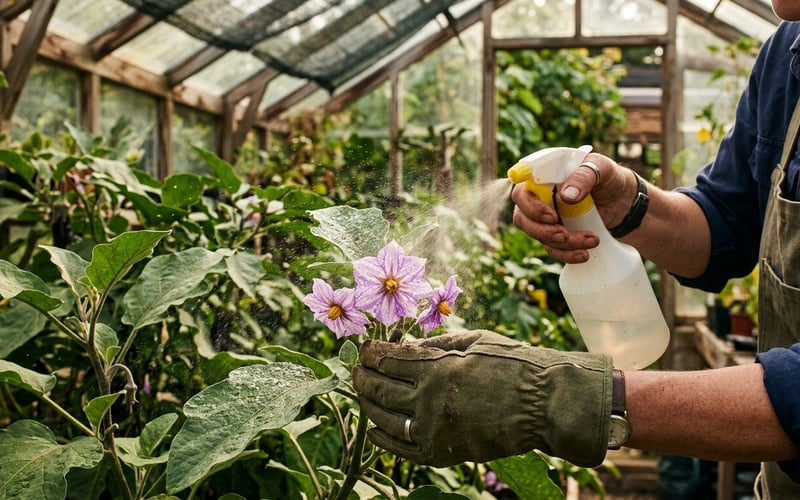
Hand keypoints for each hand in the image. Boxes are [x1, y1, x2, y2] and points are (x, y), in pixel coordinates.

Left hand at [352, 330, 612, 466]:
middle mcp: (430, 400)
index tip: (364, 349)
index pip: (388, 359)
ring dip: (367, 404)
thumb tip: (404, 348)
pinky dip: (382, 440)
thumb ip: (435, 346)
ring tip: (362, 394)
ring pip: (384, 419)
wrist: (545, 404)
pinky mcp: (443, 452)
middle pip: (379, 388)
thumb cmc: (514, 365)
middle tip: (356, 370)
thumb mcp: (474, 342)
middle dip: (362, 376)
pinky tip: (374, 431)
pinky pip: (401, 449)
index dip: (371, 353)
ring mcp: (434, 429)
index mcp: (438, 368)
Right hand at [511, 153, 634, 262]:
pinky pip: (552, 248)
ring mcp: (545, 217)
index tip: (551, 216)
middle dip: (542, 230)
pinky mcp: (555, 233)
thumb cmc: (609, 177)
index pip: (522, 190)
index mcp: (544, 176)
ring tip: (591, 241)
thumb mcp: (602, 168)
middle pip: (522, 217)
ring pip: (538, 236)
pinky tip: (584, 254)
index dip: (530, 205)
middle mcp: (539, 197)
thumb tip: (567, 196)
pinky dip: (567, 254)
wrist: (623, 200)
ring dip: (561, 244)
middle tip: (564, 234)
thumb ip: (584, 176)